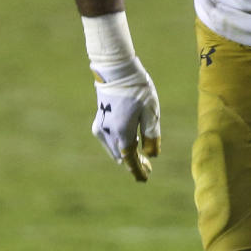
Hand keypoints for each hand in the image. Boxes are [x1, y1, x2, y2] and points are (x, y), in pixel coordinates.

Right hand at [91, 62, 160, 180]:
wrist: (116, 71)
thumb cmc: (137, 90)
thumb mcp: (151, 112)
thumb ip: (152, 135)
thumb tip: (152, 155)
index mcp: (122, 133)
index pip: (131, 160)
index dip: (139, 171)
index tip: (146, 179)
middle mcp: (108, 134)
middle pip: (122, 156)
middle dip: (134, 163)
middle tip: (147, 167)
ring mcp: (100, 129)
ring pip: (115, 149)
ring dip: (126, 154)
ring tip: (140, 156)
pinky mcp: (98, 122)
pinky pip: (108, 141)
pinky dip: (118, 145)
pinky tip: (127, 142)